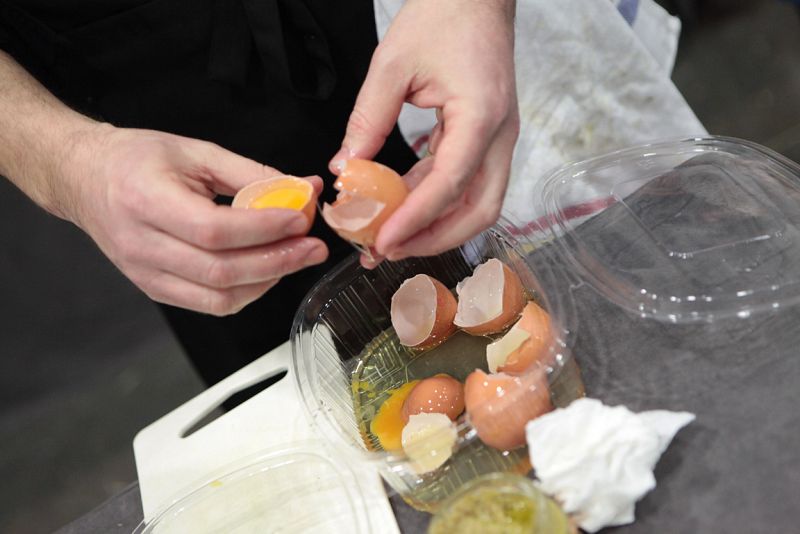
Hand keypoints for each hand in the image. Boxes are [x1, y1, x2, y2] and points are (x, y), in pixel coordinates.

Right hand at [57, 126, 326, 314]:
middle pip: (221, 271)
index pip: (215, 230)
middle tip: (313, 247)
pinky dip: (246, 292)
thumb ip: (251, 173)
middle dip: (278, 261)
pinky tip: (267, 270)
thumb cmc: (138, 159)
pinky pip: (210, 305)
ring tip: (296, 257)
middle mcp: (142, 245)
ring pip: (219, 297)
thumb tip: (304, 188)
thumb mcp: (196, 152)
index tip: (301, 219)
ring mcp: (146, 274)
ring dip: (267, 280)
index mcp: (147, 202)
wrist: (86, 179)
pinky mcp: (155, 289)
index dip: (264, 228)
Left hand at [330, 0, 518, 264]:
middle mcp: (499, 135)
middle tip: (389, 251)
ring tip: (389, 240)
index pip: (451, 183)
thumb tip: (346, 169)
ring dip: (435, 227)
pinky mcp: (485, 139)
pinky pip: (463, 182)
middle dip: (435, 239)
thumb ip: (367, 119)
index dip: (416, 219)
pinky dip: (433, 201)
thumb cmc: (442, 16)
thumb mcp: (392, 64)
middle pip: (480, 210)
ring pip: (476, 203)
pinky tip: (398, 208)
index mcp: (481, 116)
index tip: (383, 242)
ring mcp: (497, 139)